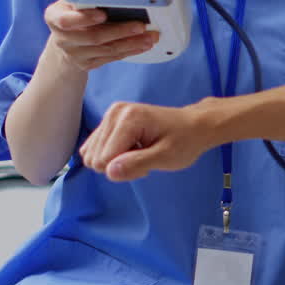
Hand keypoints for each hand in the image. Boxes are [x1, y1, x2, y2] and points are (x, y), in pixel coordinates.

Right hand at [44, 0, 157, 70]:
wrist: (64, 42)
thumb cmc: (72, 14)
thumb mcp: (71, 1)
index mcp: (54, 17)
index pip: (66, 20)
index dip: (84, 18)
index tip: (102, 14)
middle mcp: (62, 38)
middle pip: (93, 37)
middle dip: (119, 31)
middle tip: (140, 26)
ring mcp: (75, 54)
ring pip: (106, 50)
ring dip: (131, 43)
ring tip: (149, 36)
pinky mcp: (87, 64)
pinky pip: (111, 58)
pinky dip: (130, 51)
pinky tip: (143, 45)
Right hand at [80, 100, 213, 180]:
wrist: (193, 126)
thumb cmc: (184, 140)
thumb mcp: (166, 157)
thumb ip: (138, 164)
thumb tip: (109, 171)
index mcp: (128, 118)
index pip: (103, 161)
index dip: (125, 169)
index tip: (148, 161)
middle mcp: (114, 112)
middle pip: (95, 158)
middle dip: (119, 165)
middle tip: (146, 156)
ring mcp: (110, 115)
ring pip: (92, 155)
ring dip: (116, 160)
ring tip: (141, 152)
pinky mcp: (109, 121)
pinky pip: (95, 149)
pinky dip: (112, 154)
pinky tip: (133, 148)